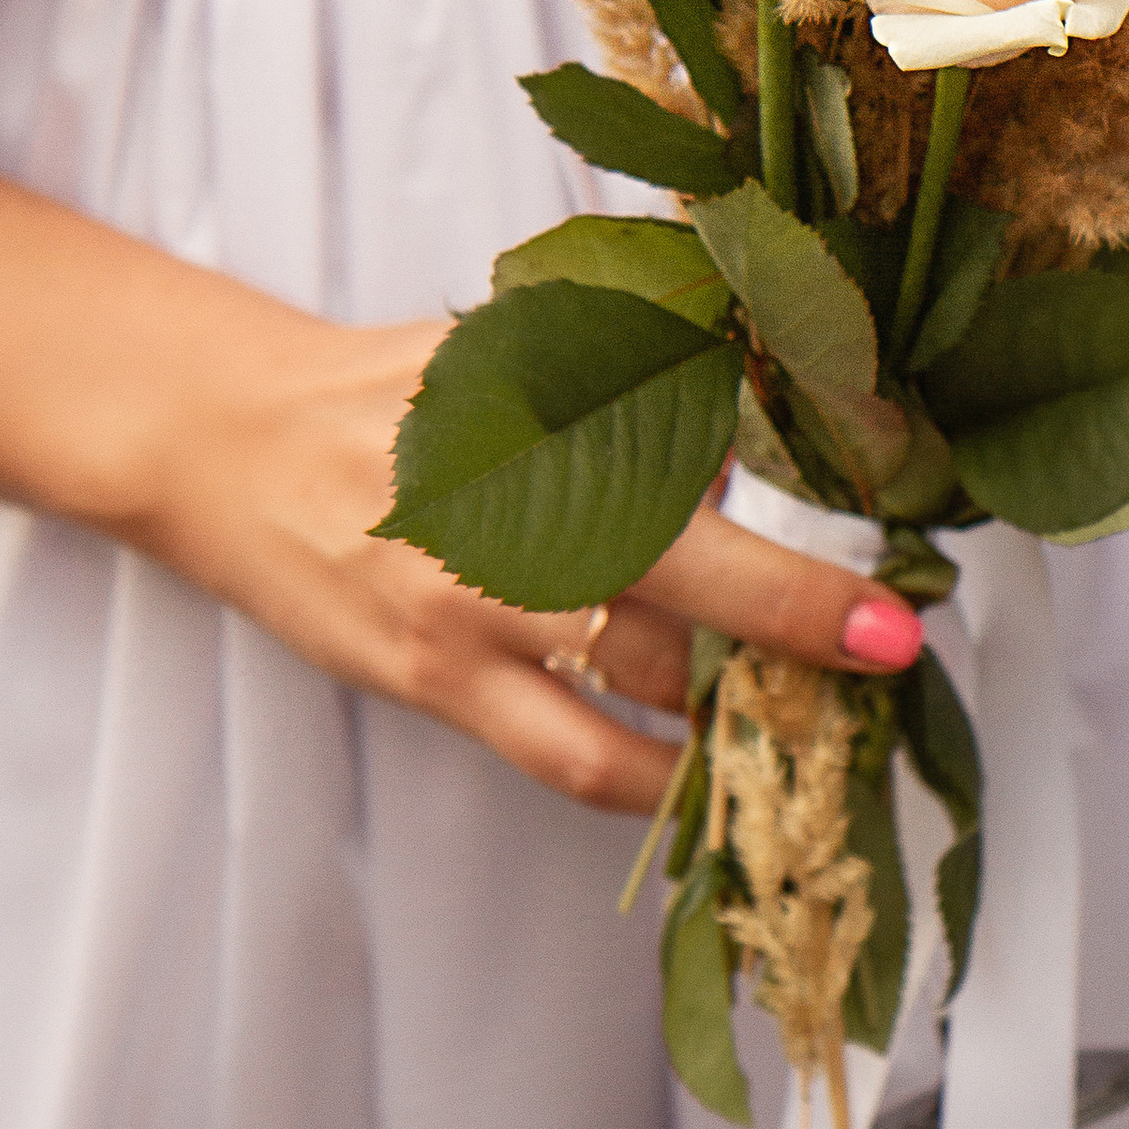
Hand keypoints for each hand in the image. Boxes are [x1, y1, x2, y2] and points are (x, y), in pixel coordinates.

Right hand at [133, 312, 921, 814]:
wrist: (239, 443)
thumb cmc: (396, 392)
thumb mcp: (517, 349)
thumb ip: (632, 379)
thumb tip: (756, 432)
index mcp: (539, 422)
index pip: (696, 485)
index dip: (796, 560)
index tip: (888, 599)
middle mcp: (511, 520)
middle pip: (684, 600)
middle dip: (793, 636)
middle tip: (887, 657)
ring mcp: (471, 613)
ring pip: (638, 690)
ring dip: (734, 712)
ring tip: (811, 716)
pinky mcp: (434, 686)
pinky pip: (566, 759)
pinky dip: (647, 780)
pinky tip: (704, 776)